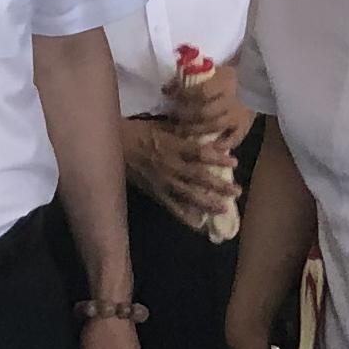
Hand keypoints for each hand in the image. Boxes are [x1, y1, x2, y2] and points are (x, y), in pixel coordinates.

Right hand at [121, 116, 238, 231]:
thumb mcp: (161, 124)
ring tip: (223, 208)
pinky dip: (184, 216)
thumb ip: (183, 129)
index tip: (234, 161)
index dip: (217, 158)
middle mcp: (169, 165)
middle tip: (237, 191)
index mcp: (171, 145)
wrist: (112, 146)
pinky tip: (198, 224)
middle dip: (218, 185)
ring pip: (187, 194)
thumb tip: (205, 129)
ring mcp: (161, 181)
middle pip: (198, 177)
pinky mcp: (154, 192)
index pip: (198, 152)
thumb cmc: (138, 131)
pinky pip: (171, 206)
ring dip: (207, 202)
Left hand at [162, 62, 249, 151]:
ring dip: (196, 129)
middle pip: (206, 111)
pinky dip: (220, 145)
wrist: (249, 83)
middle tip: (175, 118)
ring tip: (183, 130)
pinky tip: (207, 146)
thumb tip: (165, 90)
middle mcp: (233, 97)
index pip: (203, 91)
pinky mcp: (245, 127)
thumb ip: (185, 79)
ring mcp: (239, 113)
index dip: (186, 96)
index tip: (174, 98)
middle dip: (187, 116)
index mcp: (225, 79)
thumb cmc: (221, 78)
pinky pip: (233, 139)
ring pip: (215, 125)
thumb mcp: (205, 72)